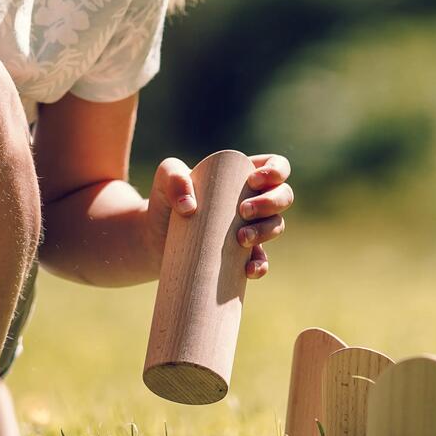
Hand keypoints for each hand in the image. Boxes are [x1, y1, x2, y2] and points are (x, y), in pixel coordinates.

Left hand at [145, 153, 292, 279]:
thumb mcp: (165, 179)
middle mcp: (253, 200)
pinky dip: (260, 265)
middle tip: (244, 211)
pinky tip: (249, 269)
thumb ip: (173, 177)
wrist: (152, 239)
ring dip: (266, 231)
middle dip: (271, 203)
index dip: (276, 171)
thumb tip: (190, 207)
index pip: (276, 166)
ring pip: (277, 226)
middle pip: (284, 196)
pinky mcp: (241, 256)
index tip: (253, 182)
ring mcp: (250, 228)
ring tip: (240, 239)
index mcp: (242, 174)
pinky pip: (262, 261)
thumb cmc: (163, 201)